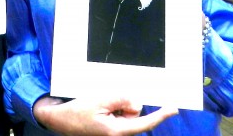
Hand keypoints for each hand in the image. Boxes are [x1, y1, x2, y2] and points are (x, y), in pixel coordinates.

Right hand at [33, 96, 177, 134]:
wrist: (60, 122)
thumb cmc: (77, 112)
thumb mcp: (99, 100)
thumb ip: (121, 100)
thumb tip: (137, 104)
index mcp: (117, 131)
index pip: (144, 123)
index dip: (160, 115)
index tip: (173, 108)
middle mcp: (118, 135)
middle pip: (135, 116)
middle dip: (126, 105)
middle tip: (107, 102)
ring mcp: (114, 134)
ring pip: (127, 116)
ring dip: (118, 107)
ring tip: (99, 107)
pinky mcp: (110, 132)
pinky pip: (120, 118)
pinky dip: (114, 110)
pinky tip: (99, 109)